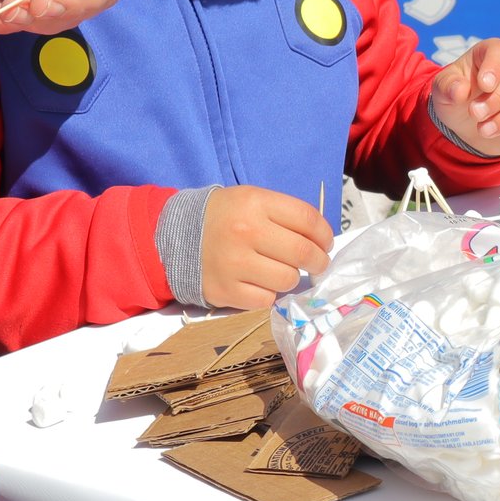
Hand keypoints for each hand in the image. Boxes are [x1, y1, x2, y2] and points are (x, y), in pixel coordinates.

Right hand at [199, 186, 334, 310]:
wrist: (173, 237)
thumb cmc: (223, 217)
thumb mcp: (251, 200)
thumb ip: (285, 215)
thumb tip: (321, 240)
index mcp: (255, 203)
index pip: (307, 219)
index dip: (325, 234)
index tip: (326, 243)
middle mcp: (246, 232)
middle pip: (303, 253)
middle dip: (319, 261)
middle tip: (317, 263)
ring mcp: (234, 263)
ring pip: (287, 279)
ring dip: (291, 277)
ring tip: (280, 270)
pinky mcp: (225, 290)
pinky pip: (266, 300)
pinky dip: (268, 294)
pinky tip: (259, 282)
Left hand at [432, 38, 499, 155]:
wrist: (467, 124)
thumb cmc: (458, 97)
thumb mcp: (443, 89)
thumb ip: (447, 86)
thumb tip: (459, 90)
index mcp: (495, 54)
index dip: (494, 67)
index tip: (483, 85)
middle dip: (498, 100)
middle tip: (476, 114)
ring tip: (484, 130)